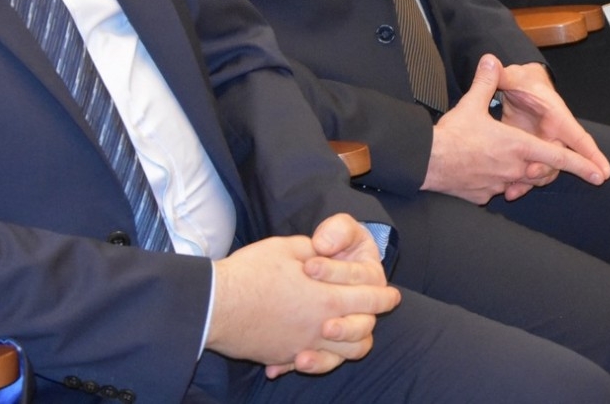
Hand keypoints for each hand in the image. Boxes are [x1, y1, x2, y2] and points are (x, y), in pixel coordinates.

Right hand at [208, 214, 399, 377]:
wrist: (217, 305)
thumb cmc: (252, 272)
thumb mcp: (288, 248)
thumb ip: (316, 252)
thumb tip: (326, 253)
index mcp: (326, 297)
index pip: (368, 299)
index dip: (383, 297)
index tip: (391, 295)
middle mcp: (320, 327)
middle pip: (363, 331)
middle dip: (374, 319)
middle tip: (379, 312)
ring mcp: (303, 345)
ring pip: (344, 355)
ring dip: (354, 344)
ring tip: (355, 334)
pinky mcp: (284, 356)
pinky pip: (311, 362)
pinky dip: (318, 359)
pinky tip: (313, 351)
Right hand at [423, 56, 607, 204]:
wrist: (428, 161)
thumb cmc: (453, 135)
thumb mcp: (472, 103)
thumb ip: (487, 81)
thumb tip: (491, 59)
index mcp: (518, 146)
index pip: (558, 157)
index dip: (582, 165)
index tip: (599, 175)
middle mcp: (514, 169)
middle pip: (541, 173)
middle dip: (545, 169)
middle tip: (542, 161)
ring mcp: (499, 185)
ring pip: (521, 183)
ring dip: (521, 175)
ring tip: (510, 163)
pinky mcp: (483, 196)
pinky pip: (498, 190)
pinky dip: (497, 182)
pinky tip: (485, 171)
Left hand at [494, 61, 609, 200]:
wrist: (517, 87)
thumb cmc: (524, 81)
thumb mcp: (514, 76)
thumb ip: (504, 74)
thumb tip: (491, 61)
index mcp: (556, 115)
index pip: (577, 136)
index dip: (591, 154)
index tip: (604, 173)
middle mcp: (553, 134)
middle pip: (560, 158)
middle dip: (550, 169)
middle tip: (534, 173)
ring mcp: (541, 144)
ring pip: (545, 169)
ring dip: (533, 181)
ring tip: (514, 191)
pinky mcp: (527, 151)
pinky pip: (529, 170)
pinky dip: (521, 182)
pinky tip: (507, 191)